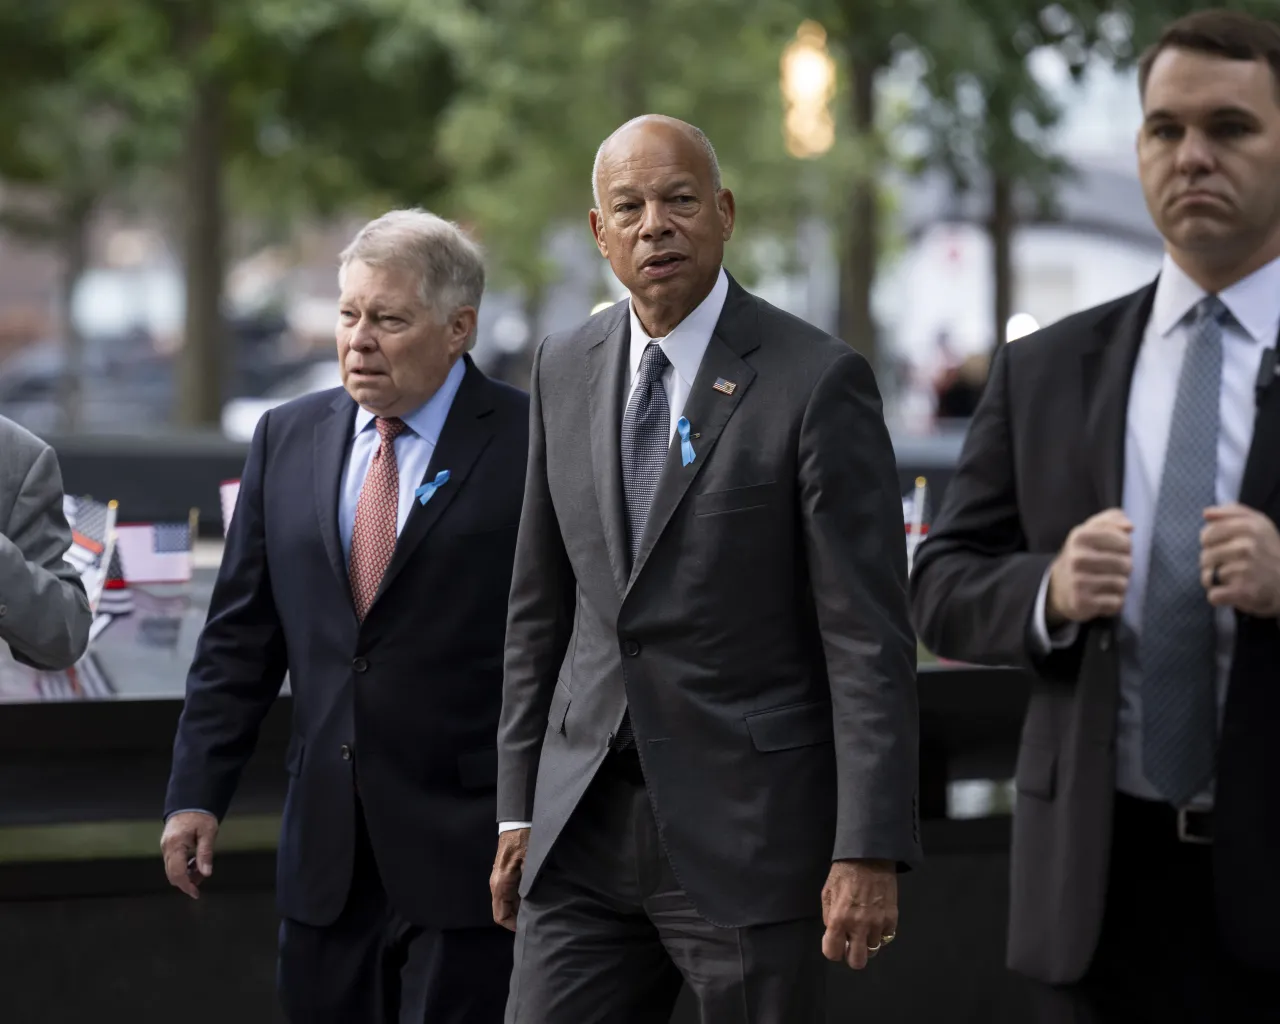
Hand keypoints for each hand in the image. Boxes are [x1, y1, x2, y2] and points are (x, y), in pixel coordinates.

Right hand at [161, 811, 218, 899]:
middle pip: (172, 874)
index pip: (177, 873)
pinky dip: (183, 867)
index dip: (186, 886)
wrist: (190, 802)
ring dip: (186, 874)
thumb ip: (205, 854)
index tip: (196, 893)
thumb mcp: (208, 833)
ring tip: (201, 867)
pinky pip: (172, 863)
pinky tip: (195, 861)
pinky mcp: (167, 846)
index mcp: (175, 845)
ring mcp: (165, 847)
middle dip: (187, 881)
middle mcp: (166, 848)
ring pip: (172, 870)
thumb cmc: (200, 815)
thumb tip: (206, 873)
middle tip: (202, 878)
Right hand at [490, 828, 528, 931]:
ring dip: (520, 908)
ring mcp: (499, 879)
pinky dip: (520, 899)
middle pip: (504, 911)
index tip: (529, 927)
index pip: (501, 916)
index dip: (514, 926)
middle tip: (537, 918)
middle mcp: (497, 884)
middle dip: (519, 918)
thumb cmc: (524, 841)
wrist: (518, 823)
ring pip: (508, 903)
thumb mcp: (530, 863)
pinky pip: (510, 894)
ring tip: (538, 908)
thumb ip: (529, 885)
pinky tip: (535, 896)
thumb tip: (533, 904)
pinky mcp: (505, 874)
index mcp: (501, 885)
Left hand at [821, 859, 897, 969]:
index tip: (834, 943)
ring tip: (864, 928)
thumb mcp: (827, 892)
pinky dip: (880, 933)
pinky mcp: (892, 918)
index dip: (832, 950)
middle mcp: (859, 926)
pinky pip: (886, 937)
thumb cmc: (844, 872)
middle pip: (858, 962)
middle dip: (852, 956)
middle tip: (851, 943)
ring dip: (867, 942)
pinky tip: (875, 921)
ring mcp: (878, 923)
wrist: (870, 857)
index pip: (833, 953)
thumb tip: (833, 933)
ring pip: (874, 950)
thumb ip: (829, 916)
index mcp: (839, 919)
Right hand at [1046, 508, 1133, 626]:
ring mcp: (1078, 581)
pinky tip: (1101, 597)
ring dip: (1119, 586)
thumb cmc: (1082, 556)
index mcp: (1080, 536)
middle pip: (1126, 564)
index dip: (1125, 548)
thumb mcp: (1090, 531)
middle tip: (1109, 569)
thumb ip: (1112, 519)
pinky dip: (1113, 602)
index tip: (1113, 551)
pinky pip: (1116, 602)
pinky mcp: (1082, 602)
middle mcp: (1077, 558)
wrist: (1057, 588)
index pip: (1125, 542)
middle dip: (1123, 568)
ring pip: (1122, 584)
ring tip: (1104, 583)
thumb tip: (1129, 527)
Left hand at [1200, 504, 1279, 616]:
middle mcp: (1247, 546)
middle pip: (1205, 557)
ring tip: (1237, 579)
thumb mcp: (1258, 524)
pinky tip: (1234, 593)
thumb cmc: (1268, 551)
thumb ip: (1231, 513)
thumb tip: (1206, 513)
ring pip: (1207, 577)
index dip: (1212, 544)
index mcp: (1248, 526)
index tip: (1229, 548)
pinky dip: (1220, 597)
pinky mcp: (1244, 591)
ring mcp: (1245, 569)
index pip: (1206, 535)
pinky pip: (1213, 595)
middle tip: (1236, 566)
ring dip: (1218, 581)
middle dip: (1215, 564)